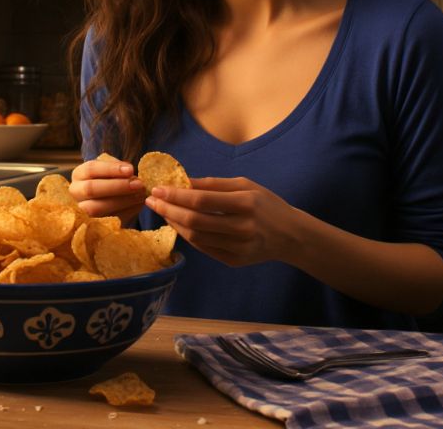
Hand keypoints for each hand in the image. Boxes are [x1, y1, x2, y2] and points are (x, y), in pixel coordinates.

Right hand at [69, 153, 145, 220]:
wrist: (109, 199)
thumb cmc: (111, 180)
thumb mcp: (112, 170)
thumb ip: (119, 169)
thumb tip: (130, 173)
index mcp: (79, 174)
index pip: (91, 169)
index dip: (111, 169)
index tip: (130, 169)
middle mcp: (76, 192)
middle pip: (90, 189)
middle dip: (117, 186)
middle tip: (138, 184)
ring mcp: (81, 211)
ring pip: (95, 208)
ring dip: (121, 201)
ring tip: (140, 195)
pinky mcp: (91, 225)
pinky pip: (106, 221)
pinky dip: (125, 212)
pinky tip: (138, 205)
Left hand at [145, 177, 298, 266]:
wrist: (291, 236)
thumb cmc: (267, 205)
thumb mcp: (245, 185)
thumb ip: (214, 184)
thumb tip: (183, 181)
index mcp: (246, 203)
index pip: (202, 201)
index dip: (176, 195)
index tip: (157, 189)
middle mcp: (243, 228)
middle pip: (195, 221)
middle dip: (169, 210)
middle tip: (152, 200)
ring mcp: (238, 248)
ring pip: (196, 237)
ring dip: (175, 223)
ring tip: (162, 211)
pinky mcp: (234, 261)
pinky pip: (204, 248)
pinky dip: (188, 235)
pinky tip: (178, 223)